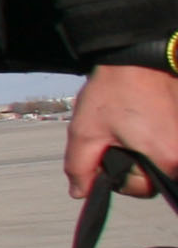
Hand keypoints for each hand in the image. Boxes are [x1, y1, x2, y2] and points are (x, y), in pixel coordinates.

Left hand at [66, 62, 177, 199]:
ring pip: (160, 159)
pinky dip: (152, 136)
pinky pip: (168, 142)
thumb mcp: (86, 132)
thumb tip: (81, 192)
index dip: (120, 176)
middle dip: (131, 162)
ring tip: (129, 124)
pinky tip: (142, 118)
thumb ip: (80, 168)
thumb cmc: (115, 91)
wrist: (139, 55)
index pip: (143, 189)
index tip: (111, 152)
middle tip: (118, 135)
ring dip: (141, 148)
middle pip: (154, 176)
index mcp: (169, 160)